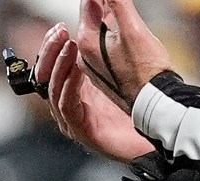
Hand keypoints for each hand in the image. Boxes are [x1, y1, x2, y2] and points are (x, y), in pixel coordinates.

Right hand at [41, 29, 155, 161]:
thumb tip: (103, 23)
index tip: (59, 29)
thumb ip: (105, 56)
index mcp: (74, 92)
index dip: (52, 48)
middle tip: (60, 34)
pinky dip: (70, 87)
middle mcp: (69, 106)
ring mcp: (72, 120)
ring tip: (70, 46)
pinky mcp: (82, 131)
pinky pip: (68, 107)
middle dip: (51, 53)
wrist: (153, 137)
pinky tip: (77, 71)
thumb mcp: (117, 75)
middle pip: (46, 79)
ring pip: (54, 91)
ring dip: (60, 66)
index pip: (52, 68)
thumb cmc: (139, 108)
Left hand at [75, 0, 171, 104]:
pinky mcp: (104, 70)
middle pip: (89, 16)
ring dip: (105, 14)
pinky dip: (109, 29)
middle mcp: (83, 54)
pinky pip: (102, 43)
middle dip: (99, 2)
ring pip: (96, 30)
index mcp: (86, 42)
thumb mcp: (133, 30)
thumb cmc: (146, 69)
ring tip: (114, 4)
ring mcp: (92, 64)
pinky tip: (120, 24)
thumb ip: (118, 5)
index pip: (87, 4)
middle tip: (111, 0)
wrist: (153, 101)